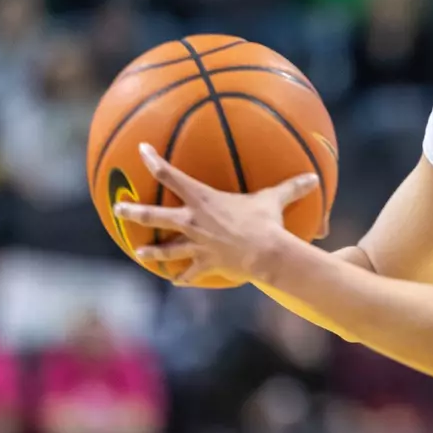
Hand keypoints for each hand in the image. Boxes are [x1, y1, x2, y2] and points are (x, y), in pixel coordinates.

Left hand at [114, 143, 319, 286]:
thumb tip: (314, 177)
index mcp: (202, 199)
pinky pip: (189, 273)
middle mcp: (191, 221)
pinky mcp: (204, 264)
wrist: (265, 254)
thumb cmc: (266, 222)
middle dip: (132, 211)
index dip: (153, 161)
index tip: (141, 151)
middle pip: (153, 216)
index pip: (170, 175)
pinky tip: (176, 281)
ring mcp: (195, 245)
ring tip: (137, 252)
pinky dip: (183, 277)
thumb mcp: (274, 199)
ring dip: (150, 251)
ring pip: (164, 249)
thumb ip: (290, 187)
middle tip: (117, 208)